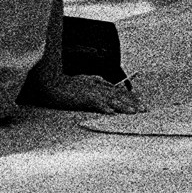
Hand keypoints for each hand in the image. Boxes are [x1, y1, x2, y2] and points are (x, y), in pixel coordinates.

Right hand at [25, 69, 144, 114]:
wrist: (47, 82)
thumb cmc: (63, 82)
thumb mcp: (82, 79)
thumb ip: (94, 80)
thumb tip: (107, 82)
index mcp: (96, 82)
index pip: (117, 90)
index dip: (131, 96)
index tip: (141, 103)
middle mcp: (95, 86)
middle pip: (118, 94)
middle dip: (132, 102)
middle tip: (144, 109)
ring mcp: (89, 91)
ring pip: (110, 99)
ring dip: (122, 106)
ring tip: (133, 112)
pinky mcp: (81, 97)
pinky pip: (94, 103)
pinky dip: (103, 107)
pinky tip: (111, 113)